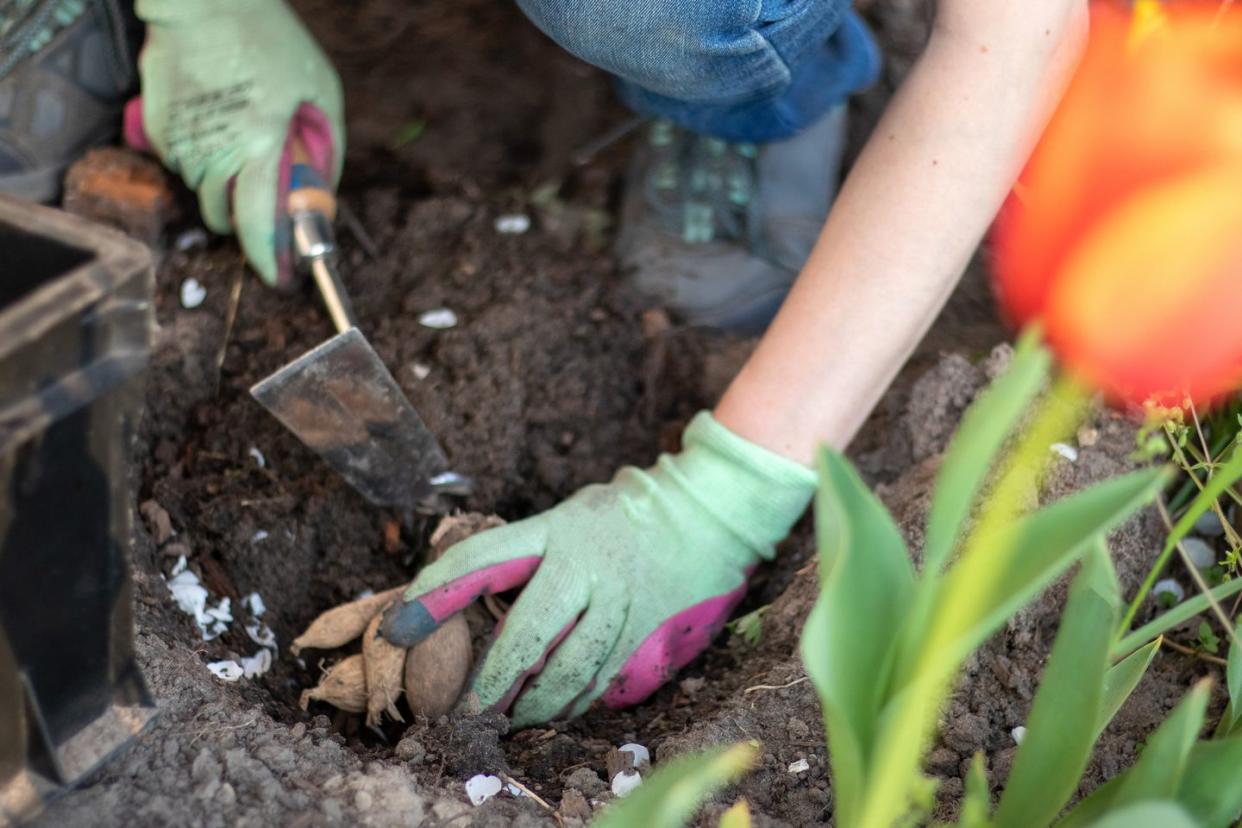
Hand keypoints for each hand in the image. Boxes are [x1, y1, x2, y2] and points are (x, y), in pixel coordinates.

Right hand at [132, 0, 344, 285]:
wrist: (203, 0)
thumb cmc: (269, 39)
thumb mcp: (320, 89)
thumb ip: (326, 144)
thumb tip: (323, 189)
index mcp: (258, 146)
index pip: (259, 224)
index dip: (267, 258)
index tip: (278, 276)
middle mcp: (212, 152)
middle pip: (223, 217)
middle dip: (243, 221)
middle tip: (260, 203)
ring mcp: (178, 141)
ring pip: (199, 191)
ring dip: (220, 187)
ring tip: (239, 150)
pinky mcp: (154, 127)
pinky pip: (178, 162)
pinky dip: (197, 159)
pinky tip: (214, 128)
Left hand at [381, 412, 814, 727]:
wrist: (704, 515)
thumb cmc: (618, 516)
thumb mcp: (562, 519)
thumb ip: (520, 557)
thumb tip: (452, 595)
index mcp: (554, 531)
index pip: (480, 560)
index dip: (434, 595)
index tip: (397, 628)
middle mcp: (585, 566)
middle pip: (528, 636)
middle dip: (494, 683)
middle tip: (470, 713)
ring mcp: (620, 601)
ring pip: (569, 669)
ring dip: (535, 704)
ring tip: (513, 720)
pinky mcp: (646, 630)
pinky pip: (604, 678)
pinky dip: (576, 701)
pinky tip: (557, 711)